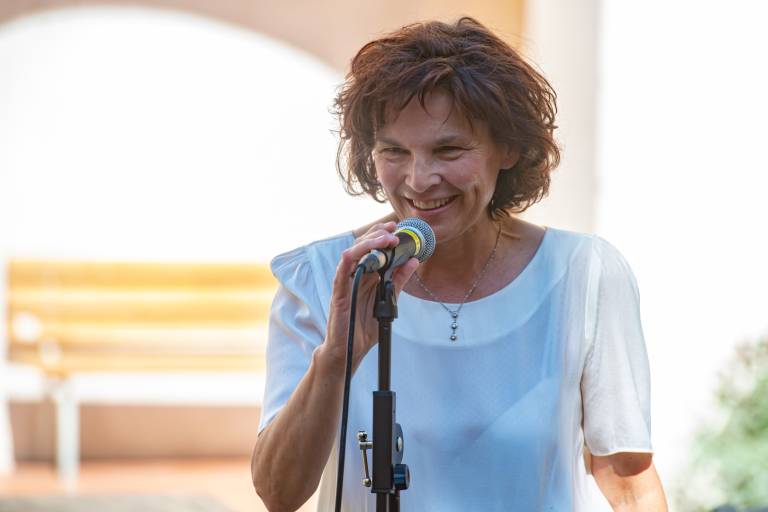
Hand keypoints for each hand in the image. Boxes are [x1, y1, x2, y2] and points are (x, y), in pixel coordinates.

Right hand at [320, 221, 419, 371]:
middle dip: (377, 234)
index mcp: (366, 276)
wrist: (350, 351)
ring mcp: (345, 284)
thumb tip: (413, 260)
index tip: (397, 227)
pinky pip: (341, 273)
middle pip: (362, 247)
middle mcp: (355, 276)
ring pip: (352, 254)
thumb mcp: (389, 301)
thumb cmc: (364, 329)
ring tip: (384, 239)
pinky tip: (354, 252)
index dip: (382, 235)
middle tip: (393, 230)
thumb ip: (399, 281)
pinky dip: (348, 260)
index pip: (372, 249)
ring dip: (367, 243)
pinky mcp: (339, 294)